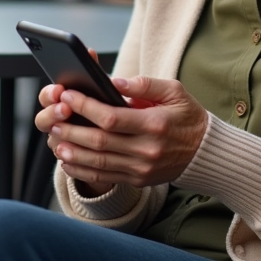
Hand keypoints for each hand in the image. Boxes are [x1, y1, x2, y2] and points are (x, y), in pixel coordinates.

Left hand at [39, 76, 207, 192]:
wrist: (206, 153)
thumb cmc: (187, 116)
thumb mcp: (174, 91)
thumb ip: (144, 84)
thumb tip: (113, 80)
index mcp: (155, 124)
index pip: (111, 117)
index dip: (86, 107)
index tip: (68, 95)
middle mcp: (147, 149)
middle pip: (100, 141)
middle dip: (72, 130)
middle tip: (54, 119)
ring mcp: (141, 168)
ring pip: (99, 162)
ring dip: (73, 152)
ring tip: (55, 141)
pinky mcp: (138, 180)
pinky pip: (105, 177)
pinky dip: (83, 170)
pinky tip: (68, 160)